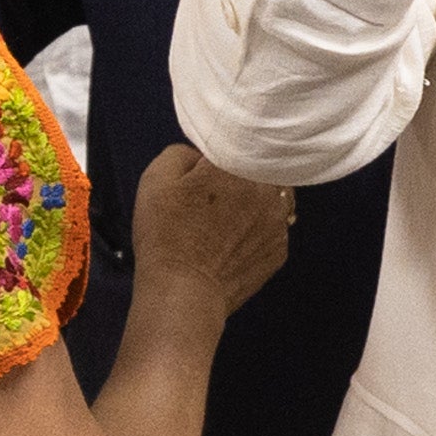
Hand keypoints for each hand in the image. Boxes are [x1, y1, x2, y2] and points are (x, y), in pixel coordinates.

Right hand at [128, 145, 294, 316]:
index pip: (242, 143)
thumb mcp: (156, 179)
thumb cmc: (166, 235)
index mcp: (237, 166)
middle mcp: (266, 189)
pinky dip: (259, 230)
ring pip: (275, 199)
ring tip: (232, 216)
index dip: (227, 152)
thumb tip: (202, 157)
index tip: (212, 166)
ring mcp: (278, 222)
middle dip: (246, 175)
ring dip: (259, 201)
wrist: (184, 292)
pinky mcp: (280, 250)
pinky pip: (274, 228)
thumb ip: (182, 153)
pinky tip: (237, 241)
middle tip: (220, 192)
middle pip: (264, 170)